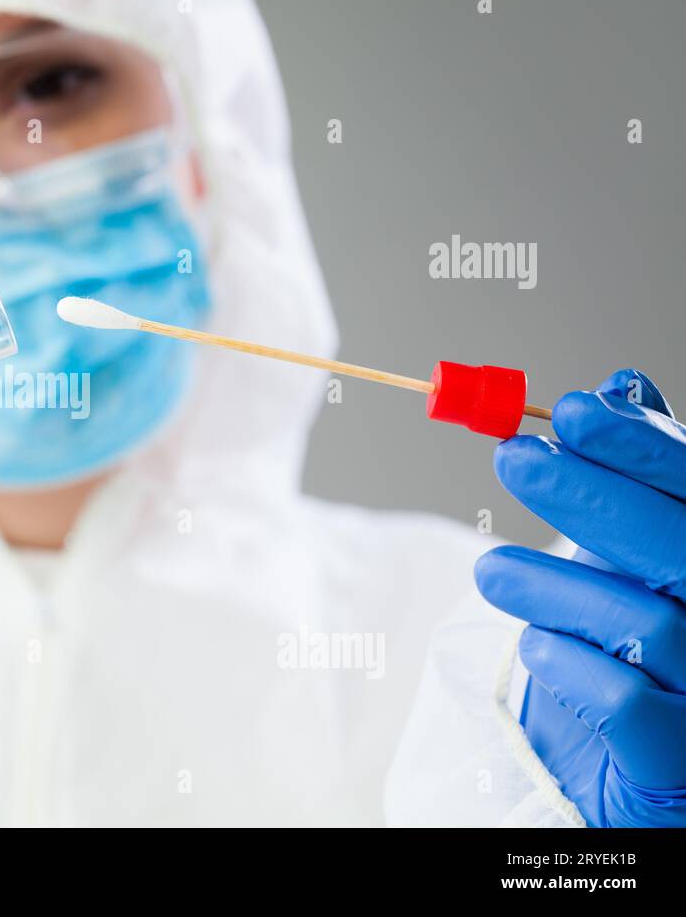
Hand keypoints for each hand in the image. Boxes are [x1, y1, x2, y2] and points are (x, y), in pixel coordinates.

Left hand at [477, 369, 685, 825]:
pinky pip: (626, 702)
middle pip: (683, 545)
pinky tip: (537, 649)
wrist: (636, 770)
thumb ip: (633, 480)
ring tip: (490, 573)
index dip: (646, 445)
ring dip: (553, 587)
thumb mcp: (628, 555)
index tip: (572, 410)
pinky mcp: (681, 761)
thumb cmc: (632, 649)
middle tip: (513, 459)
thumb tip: (620, 386)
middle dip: (593, 495)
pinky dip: (567, 664)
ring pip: (648, 623)